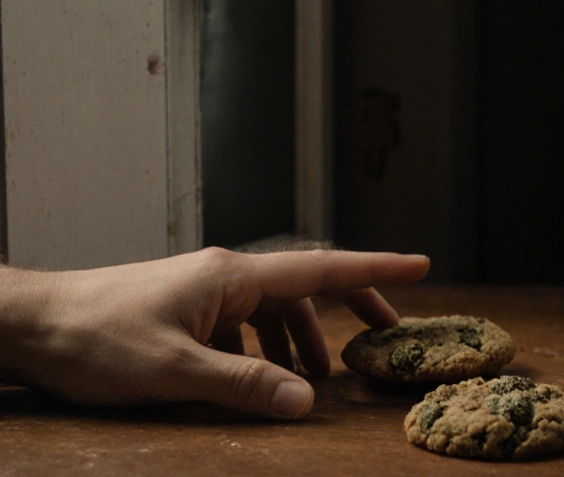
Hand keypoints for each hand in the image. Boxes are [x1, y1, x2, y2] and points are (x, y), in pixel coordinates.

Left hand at [1, 247, 429, 418]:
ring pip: (273, 309)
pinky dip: (263, 350)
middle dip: (351, 307)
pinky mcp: (183, 309)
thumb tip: (305, 401)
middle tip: (389, 334)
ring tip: (317, 378)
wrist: (26, 323)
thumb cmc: (93, 339)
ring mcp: (202, 290)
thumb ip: (245, 386)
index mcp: (232, 277)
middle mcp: (224, 275)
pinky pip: (242, 324)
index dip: (375, 270)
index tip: (422, 264)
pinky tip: (256, 379)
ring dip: (302, 340)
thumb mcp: (175, 372)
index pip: (320, 268)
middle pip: (305, 286)